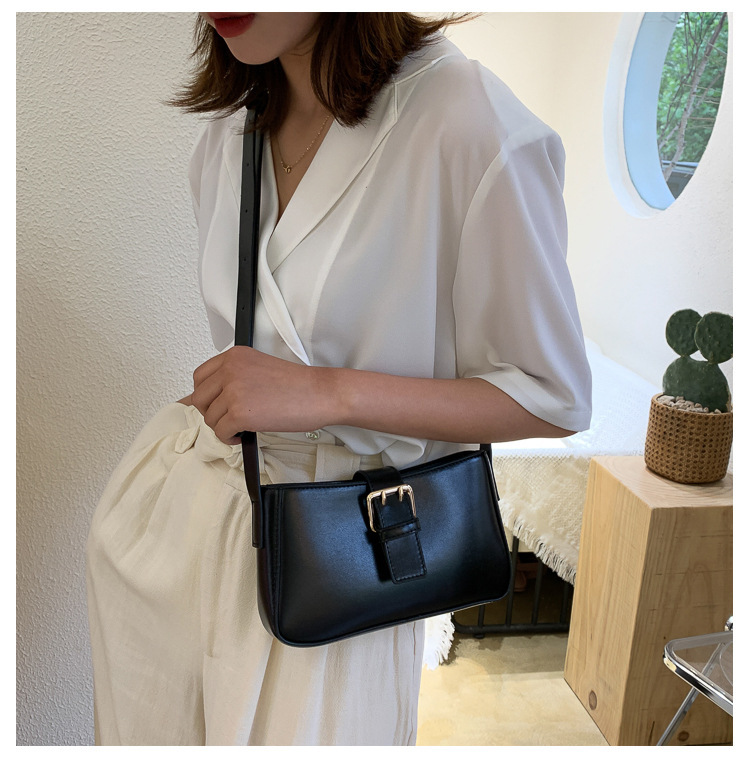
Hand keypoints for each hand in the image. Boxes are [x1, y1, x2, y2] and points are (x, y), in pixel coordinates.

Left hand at [191, 346, 334, 443]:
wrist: (320, 394)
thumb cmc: (297, 385)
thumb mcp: (258, 369)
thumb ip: (232, 378)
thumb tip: (198, 399)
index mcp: (235, 356)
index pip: (200, 376)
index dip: (206, 395)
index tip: (217, 404)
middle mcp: (230, 370)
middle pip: (199, 398)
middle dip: (212, 413)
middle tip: (229, 418)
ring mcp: (233, 391)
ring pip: (209, 418)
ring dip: (223, 427)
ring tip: (241, 427)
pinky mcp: (239, 413)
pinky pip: (220, 432)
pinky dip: (230, 438)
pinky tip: (243, 435)